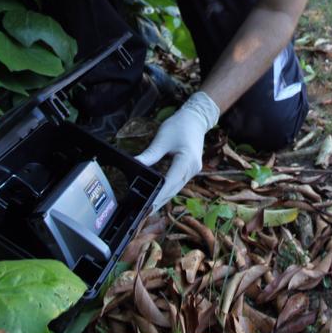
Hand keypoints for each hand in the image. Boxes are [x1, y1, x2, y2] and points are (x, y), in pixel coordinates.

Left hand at [135, 92, 219, 210]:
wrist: (196, 119)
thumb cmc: (179, 126)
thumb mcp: (162, 139)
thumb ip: (149, 155)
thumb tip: (135, 165)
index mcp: (186, 161)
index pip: (170, 182)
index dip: (158, 196)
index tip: (147, 206)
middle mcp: (192, 169)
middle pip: (174, 189)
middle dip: (160, 201)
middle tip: (145, 213)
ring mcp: (193, 170)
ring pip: (177, 188)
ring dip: (164, 198)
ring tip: (150, 209)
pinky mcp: (191, 169)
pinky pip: (178, 183)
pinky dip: (168, 190)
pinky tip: (159, 196)